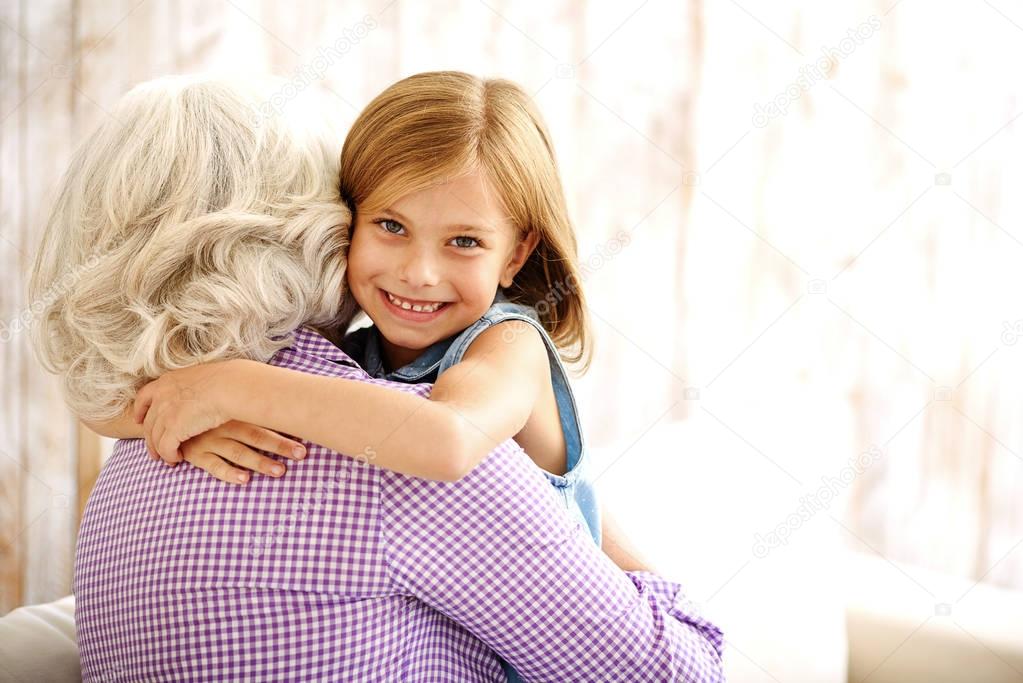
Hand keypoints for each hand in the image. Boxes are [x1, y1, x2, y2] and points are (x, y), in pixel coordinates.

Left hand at [133, 360, 241, 462]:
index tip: (138, 420)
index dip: (139, 411)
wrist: (230, 387)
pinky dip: (170, 456)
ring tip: (168, 459)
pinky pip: (166, 448)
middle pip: (148, 422)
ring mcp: (165, 413)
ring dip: (160, 451)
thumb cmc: (226, 382)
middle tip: (154, 450)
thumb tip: (197, 392)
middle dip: (149, 439)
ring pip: (154, 438)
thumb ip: (190, 386)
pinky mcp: (173, 429)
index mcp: (167, 382)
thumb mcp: (200, 377)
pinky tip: (177, 459)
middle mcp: (161, 397)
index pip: (143, 397)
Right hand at [170, 420, 306, 484]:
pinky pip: (214, 465)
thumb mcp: (224, 407)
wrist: (165, 416)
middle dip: (280, 446)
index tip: (306, 436)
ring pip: (239, 453)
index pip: (265, 420)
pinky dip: (229, 473)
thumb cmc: (203, 412)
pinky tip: (244, 479)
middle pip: (257, 436)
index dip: (286, 428)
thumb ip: (248, 410)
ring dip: (260, 462)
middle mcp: (224, 425)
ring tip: (279, 471)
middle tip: (301, 454)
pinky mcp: (196, 454)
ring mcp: (210, 440)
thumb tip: (285, 411)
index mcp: (234, 412)